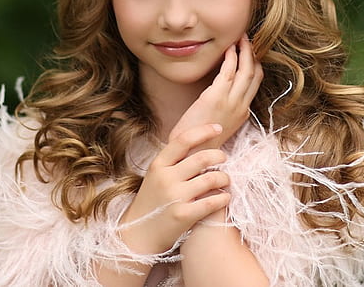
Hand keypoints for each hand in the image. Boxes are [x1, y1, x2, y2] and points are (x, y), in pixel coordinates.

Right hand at [118, 124, 231, 254]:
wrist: (138, 234)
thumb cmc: (152, 201)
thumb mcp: (156, 175)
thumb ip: (173, 161)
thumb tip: (199, 141)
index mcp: (158, 165)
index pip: (183, 140)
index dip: (203, 131)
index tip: (218, 128)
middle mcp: (165, 178)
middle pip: (202, 158)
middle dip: (219, 155)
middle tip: (224, 158)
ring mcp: (174, 197)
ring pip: (211, 179)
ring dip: (224, 177)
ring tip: (225, 180)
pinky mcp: (184, 215)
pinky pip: (212, 201)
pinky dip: (223, 197)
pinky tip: (224, 197)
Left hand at [169, 34, 262, 148]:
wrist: (191, 154)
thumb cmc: (200, 140)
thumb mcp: (218, 124)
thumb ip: (223, 109)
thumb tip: (220, 95)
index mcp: (242, 112)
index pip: (255, 83)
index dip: (255, 64)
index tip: (251, 51)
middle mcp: (241, 106)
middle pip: (255, 73)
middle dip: (253, 53)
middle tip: (247, 38)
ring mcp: (230, 102)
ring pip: (245, 70)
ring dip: (244, 51)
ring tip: (240, 38)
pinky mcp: (216, 97)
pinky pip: (228, 72)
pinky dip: (230, 57)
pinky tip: (227, 49)